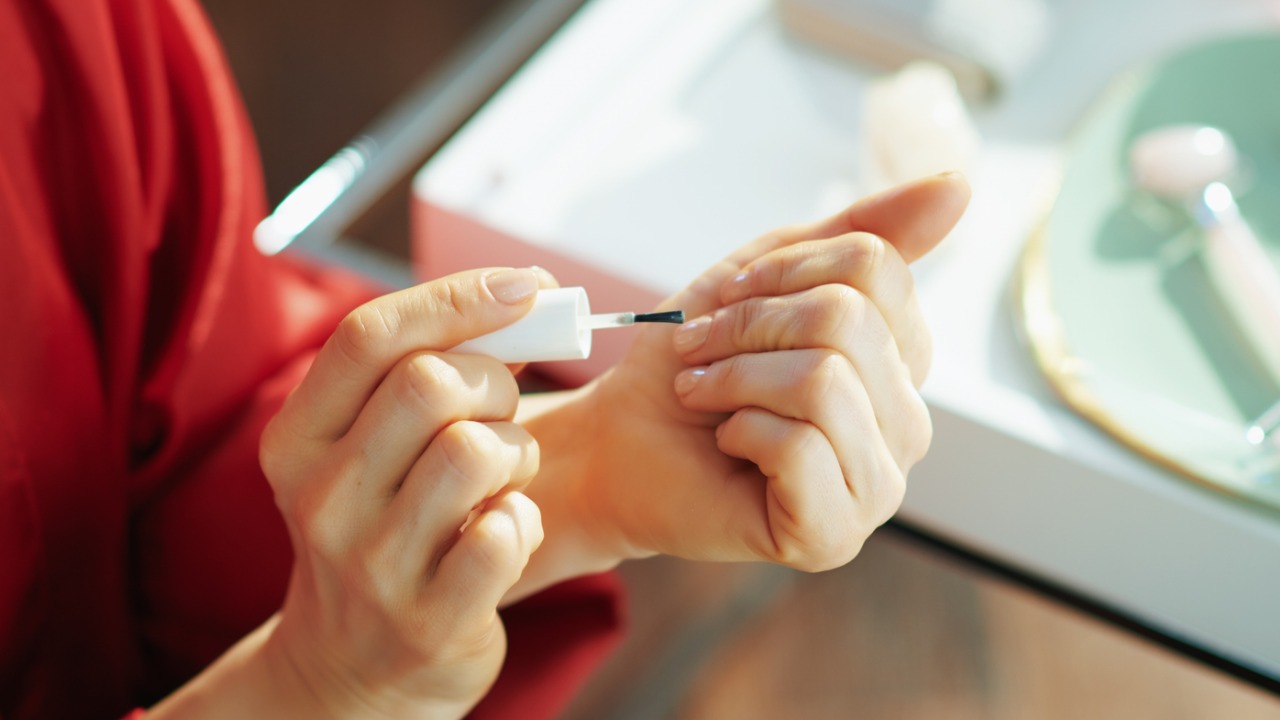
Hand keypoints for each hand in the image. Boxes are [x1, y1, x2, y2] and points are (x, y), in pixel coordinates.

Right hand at [254, 268, 547, 718]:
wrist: (352, 669)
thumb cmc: (379, 528)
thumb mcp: (364, 452)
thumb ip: (420, 374)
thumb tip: (522, 299)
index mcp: (296, 440)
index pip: (370, 335)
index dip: (459, 297)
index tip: (526, 286)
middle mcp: (321, 499)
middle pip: (432, 382)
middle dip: (496, 382)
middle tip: (501, 414)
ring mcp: (371, 566)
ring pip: (477, 451)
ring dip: (518, 454)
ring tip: (502, 481)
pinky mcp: (429, 621)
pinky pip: (508, 530)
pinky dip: (524, 520)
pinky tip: (503, 532)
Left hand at [571, 173, 969, 570]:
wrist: (621, 441)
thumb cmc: (692, 363)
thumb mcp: (764, 278)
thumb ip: (859, 235)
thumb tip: (959, 185)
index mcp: (898, 360)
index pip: (877, 269)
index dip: (784, 272)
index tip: (730, 300)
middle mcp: (905, 425)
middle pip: (850, 321)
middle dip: (749, 326)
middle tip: (702, 354)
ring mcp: (878, 486)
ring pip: (824, 381)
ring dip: (735, 377)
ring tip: (704, 396)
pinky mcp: (835, 534)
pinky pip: (800, 446)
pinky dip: (740, 429)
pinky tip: (728, 446)